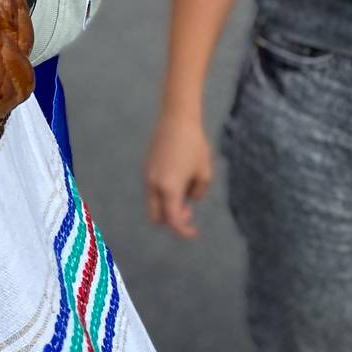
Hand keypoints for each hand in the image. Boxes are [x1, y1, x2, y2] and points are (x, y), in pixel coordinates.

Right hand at [144, 112, 212, 239]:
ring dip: (168, 204)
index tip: (195, 232)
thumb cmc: (194, 146)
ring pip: (154, 202)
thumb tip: (189, 200)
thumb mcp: (204, 173)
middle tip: (187, 210)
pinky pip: (153, 189)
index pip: (173, 221)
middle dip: (171, 220)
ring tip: (186, 187)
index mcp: (169, 188)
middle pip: (156, 217)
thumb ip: (198, 193)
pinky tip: (179, 176)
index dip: (184, 231)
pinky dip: (164, 192)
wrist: (177, 119)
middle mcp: (154, 184)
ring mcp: (148, 175)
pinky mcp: (147, 166)